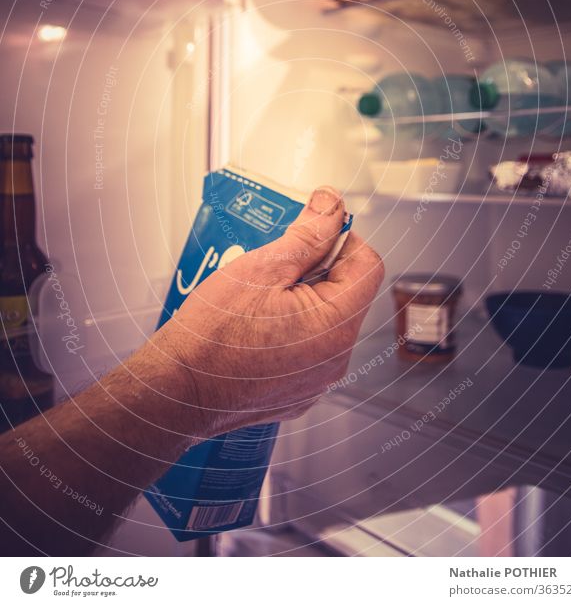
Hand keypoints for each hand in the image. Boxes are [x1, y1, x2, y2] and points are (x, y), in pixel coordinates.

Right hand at [153, 186, 383, 437]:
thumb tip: (331, 204)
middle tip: (276, 262)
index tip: (312, 233)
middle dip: (316, 268)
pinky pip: (307, 347)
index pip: (367, 265)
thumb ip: (307, 234)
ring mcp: (316, 380)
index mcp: (334, 327)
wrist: (175, 393)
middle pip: (346, 292)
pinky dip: (289, 328)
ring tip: (260, 293)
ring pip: (325, 320)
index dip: (342, 240)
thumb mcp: (261, 269)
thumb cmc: (210, 337)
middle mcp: (334, 360)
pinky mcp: (297, 391)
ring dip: (301, 297)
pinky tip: (255, 323)